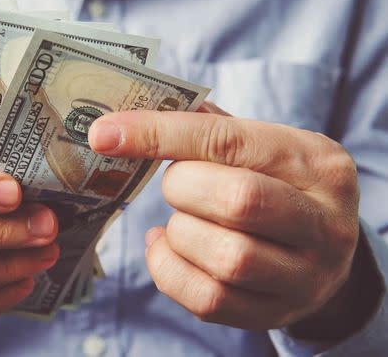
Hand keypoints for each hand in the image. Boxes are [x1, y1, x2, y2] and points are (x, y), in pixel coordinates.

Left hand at [88, 103, 360, 329]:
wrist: (320, 254)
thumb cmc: (277, 186)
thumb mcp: (262, 148)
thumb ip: (208, 129)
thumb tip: (130, 116)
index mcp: (318, 164)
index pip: (230, 142)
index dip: (160, 134)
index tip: (104, 133)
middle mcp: (325, 224)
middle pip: (237, 201)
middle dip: (182, 188)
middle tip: (176, 185)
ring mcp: (305, 277)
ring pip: (227, 258)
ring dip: (180, 233)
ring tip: (180, 220)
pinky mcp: (274, 313)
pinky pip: (209, 299)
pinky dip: (169, 270)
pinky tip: (168, 248)